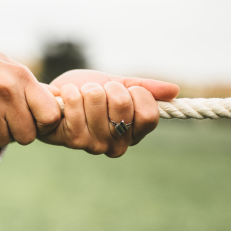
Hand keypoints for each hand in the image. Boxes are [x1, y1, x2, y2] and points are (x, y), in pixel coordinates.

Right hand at [0, 38, 61, 147]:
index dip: (43, 124)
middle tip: (0, 122)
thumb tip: (53, 102)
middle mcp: (7, 88)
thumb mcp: (1, 64)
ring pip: (2, 140)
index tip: (31, 122)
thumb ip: (25, 85)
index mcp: (21, 76)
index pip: (51, 114)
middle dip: (14, 133)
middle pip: (27, 135)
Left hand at [39, 70, 178, 156]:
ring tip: (82, 96)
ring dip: (87, 89)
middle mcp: (118, 145)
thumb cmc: (89, 93)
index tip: (123, 90)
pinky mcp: (73, 140)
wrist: (56, 98)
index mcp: (134, 133)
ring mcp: (95, 145)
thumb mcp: (120, 85)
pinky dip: (70, 92)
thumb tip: (174, 90)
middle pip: (123, 104)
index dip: (136, 94)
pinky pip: (76, 103)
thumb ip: (145, 89)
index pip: (149, 115)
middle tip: (98, 93)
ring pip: (98, 100)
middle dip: (108, 88)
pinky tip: (66, 97)